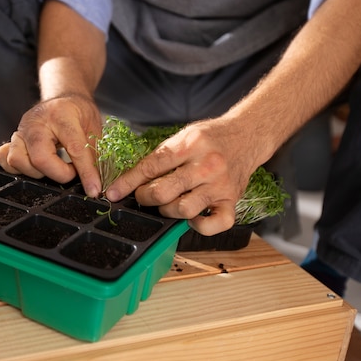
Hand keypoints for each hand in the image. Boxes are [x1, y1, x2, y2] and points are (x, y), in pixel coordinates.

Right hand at [0, 93, 103, 197]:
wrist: (63, 99)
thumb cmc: (78, 113)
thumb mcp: (94, 128)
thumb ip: (95, 154)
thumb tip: (98, 183)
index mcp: (61, 114)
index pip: (74, 148)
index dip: (85, 172)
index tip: (94, 189)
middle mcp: (36, 122)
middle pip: (40, 158)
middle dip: (59, 174)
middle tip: (71, 171)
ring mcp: (20, 131)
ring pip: (18, 161)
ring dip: (38, 172)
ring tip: (54, 167)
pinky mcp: (11, 140)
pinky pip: (5, 160)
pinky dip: (19, 169)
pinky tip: (34, 166)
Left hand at [106, 119, 259, 235]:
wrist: (247, 135)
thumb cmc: (211, 137)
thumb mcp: (183, 136)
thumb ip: (160, 157)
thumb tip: (131, 180)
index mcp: (190, 145)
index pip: (151, 167)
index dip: (128, 182)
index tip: (114, 193)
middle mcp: (207, 166)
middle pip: (164, 192)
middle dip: (145, 197)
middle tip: (143, 196)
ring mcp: (220, 186)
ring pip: (184, 210)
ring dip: (167, 211)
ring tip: (166, 203)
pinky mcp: (232, 200)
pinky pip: (215, 224)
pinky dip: (200, 226)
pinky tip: (192, 218)